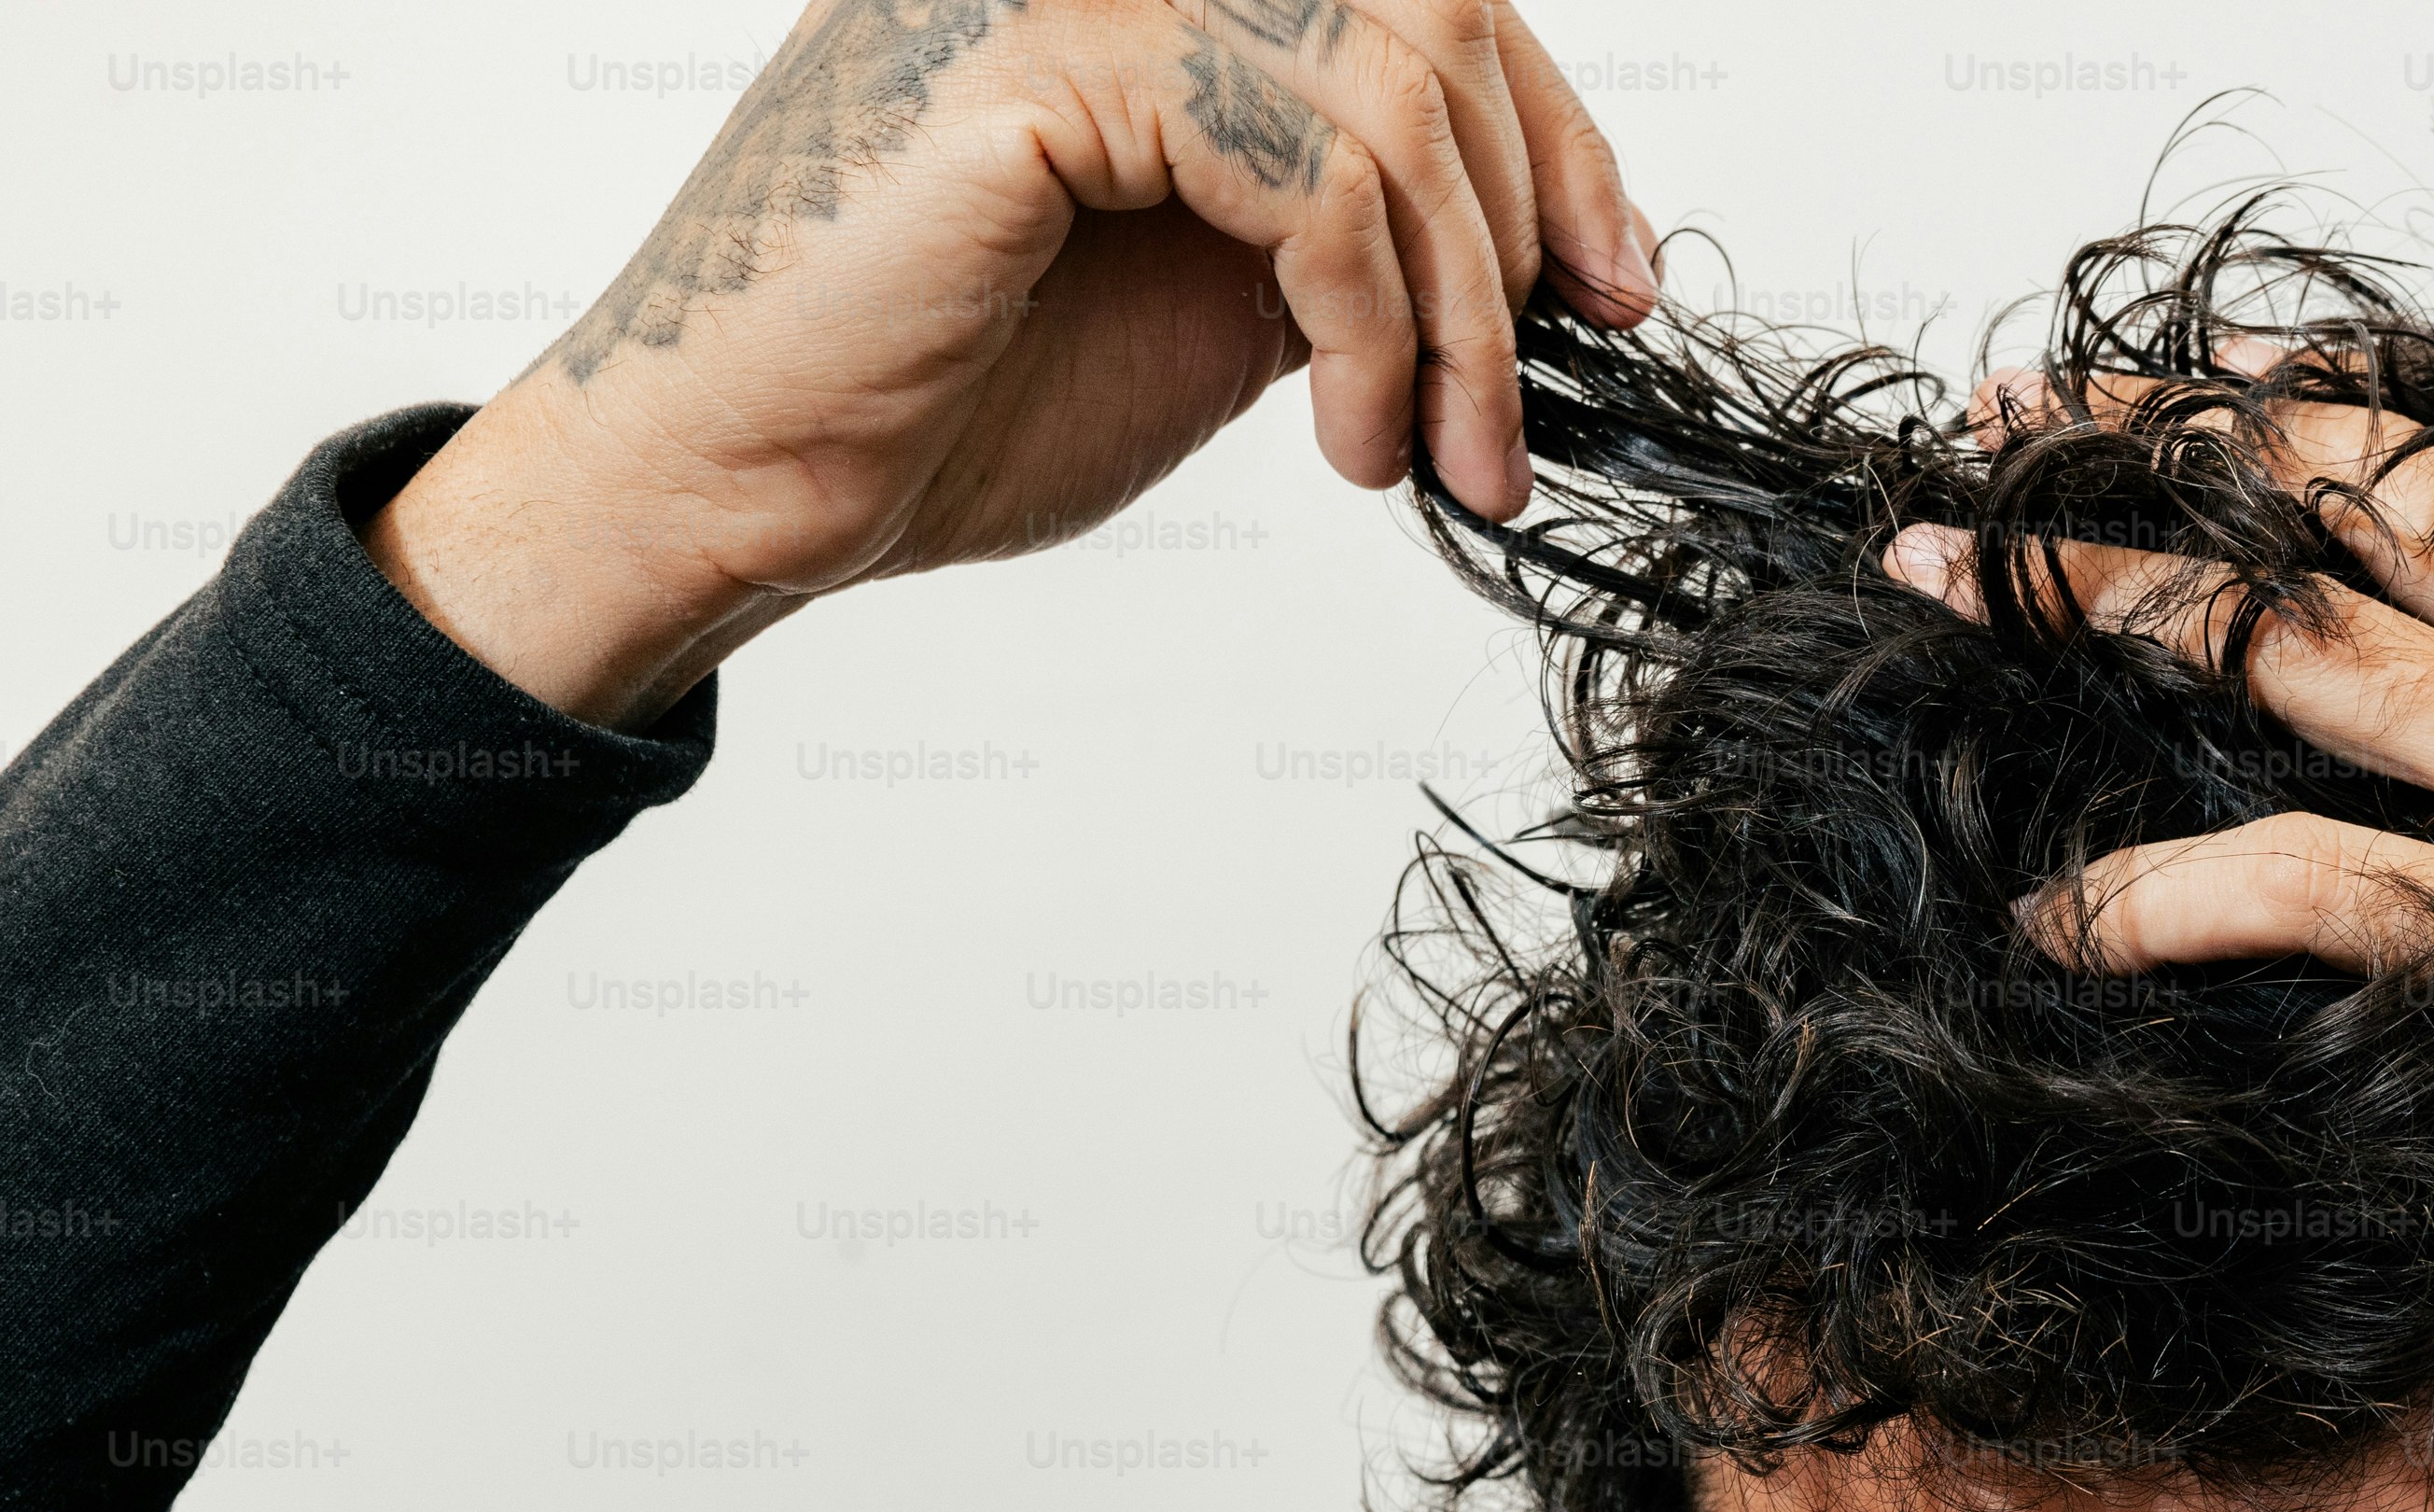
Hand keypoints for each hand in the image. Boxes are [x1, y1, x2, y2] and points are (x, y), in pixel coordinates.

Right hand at [368, 0, 1654, 726]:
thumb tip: (1535, 241)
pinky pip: (1315, 169)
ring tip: (1430, 460)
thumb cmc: (949, 400)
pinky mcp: (1046, 58)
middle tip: (1511, 421)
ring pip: (1396, 95)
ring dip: (1460, 314)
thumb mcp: (1220, 299)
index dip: (1556, 133)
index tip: (1616, 285)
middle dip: (1524, 234)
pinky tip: (1344, 440)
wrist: (759, 484)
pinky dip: (1376, 326)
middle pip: (1437, 15)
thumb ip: (1345, 222)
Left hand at [1885, 399, 2433, 1504]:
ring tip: (1946, 573)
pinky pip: (2323, 895)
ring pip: (2312, 652)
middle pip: (2383, 514)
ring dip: (2103, 600)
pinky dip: (2168, 901)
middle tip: (2022, 417)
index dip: (2361, 410)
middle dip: (2176, 449)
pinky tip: (2061, 918)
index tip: (2231, 377)